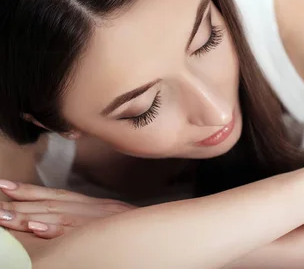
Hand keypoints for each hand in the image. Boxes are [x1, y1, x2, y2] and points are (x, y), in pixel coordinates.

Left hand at [0, 181, 134, 238]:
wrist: (169, 231)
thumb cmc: (140, 230)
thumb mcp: (115, 220)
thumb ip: (91, 218)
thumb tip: (60, 219)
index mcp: (95, 205)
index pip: (57, 195)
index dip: (30, 190)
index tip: (4, 187)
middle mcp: (95, 209)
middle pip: (53, 203)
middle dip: (21, 201)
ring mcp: (99, 222)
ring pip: (60, 215)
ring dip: (30, 214)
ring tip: (4, 215)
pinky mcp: (104, 234)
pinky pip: (77, 232)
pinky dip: (56, 228)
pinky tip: (37, 227)